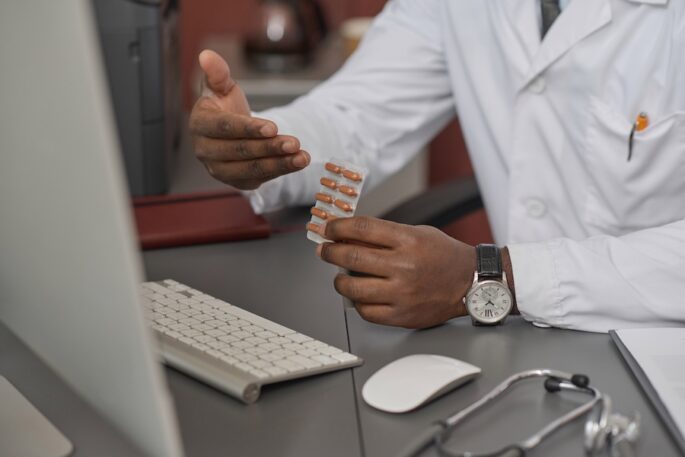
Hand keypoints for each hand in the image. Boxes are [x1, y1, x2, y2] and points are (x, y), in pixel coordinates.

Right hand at [189, 50, 309, 189]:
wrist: (231, 132)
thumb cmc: (225, 106)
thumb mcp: (222, 87)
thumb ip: (217, 73)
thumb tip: (206, 55)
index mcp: (199, 124)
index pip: (224, 127)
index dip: (249, 128)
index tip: (273, 127)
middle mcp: (205, 150)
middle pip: (240, 151)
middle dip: (269, 147)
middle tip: (295, 143)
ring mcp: (219, 169)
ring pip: (252, 169)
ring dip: (280, 164)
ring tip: (303, 157)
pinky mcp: (236, 181)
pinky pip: (260, 178)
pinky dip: (281, 170)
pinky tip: (298, 163)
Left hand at [316, 217, 476, 328]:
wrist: (470, 282)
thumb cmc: (443, 256)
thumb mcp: (416, 233)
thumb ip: (385, 235)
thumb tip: (347, 236)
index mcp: (408, 240)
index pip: (362, 229)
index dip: (338, 227)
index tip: (328, 228)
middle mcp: (403, 266)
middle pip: (351, 257)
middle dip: (330, 252)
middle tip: (324, 250)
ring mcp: (402, 293)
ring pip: (353, 288)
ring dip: (338, 281)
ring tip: (339, 277)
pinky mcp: (402, 315)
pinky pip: (366, 312)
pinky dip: (357, 303)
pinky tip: (359, 296)